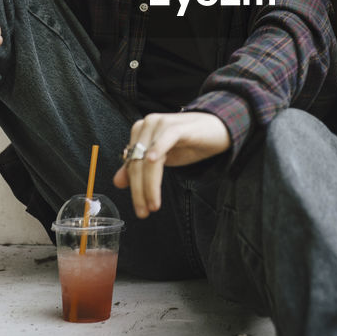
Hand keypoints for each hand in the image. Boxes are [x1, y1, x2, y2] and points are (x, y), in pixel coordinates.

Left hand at [113, 112, 230, 218]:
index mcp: (141, 131)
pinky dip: (157, 152)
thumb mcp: (163, 158)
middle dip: (139, 191)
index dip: (133, 189)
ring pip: (148, 160)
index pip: (131, 165)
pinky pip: (164, 142)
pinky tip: (153, 162)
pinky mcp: (177, 126)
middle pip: (137, 164)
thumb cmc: (191, 142)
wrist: (218, 129)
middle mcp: (147, 125)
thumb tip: (118, 182)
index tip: (140, 208)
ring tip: (153, 204)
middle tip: (144, 211)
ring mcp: (161, 124)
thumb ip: (140, 168)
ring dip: (149, 185)